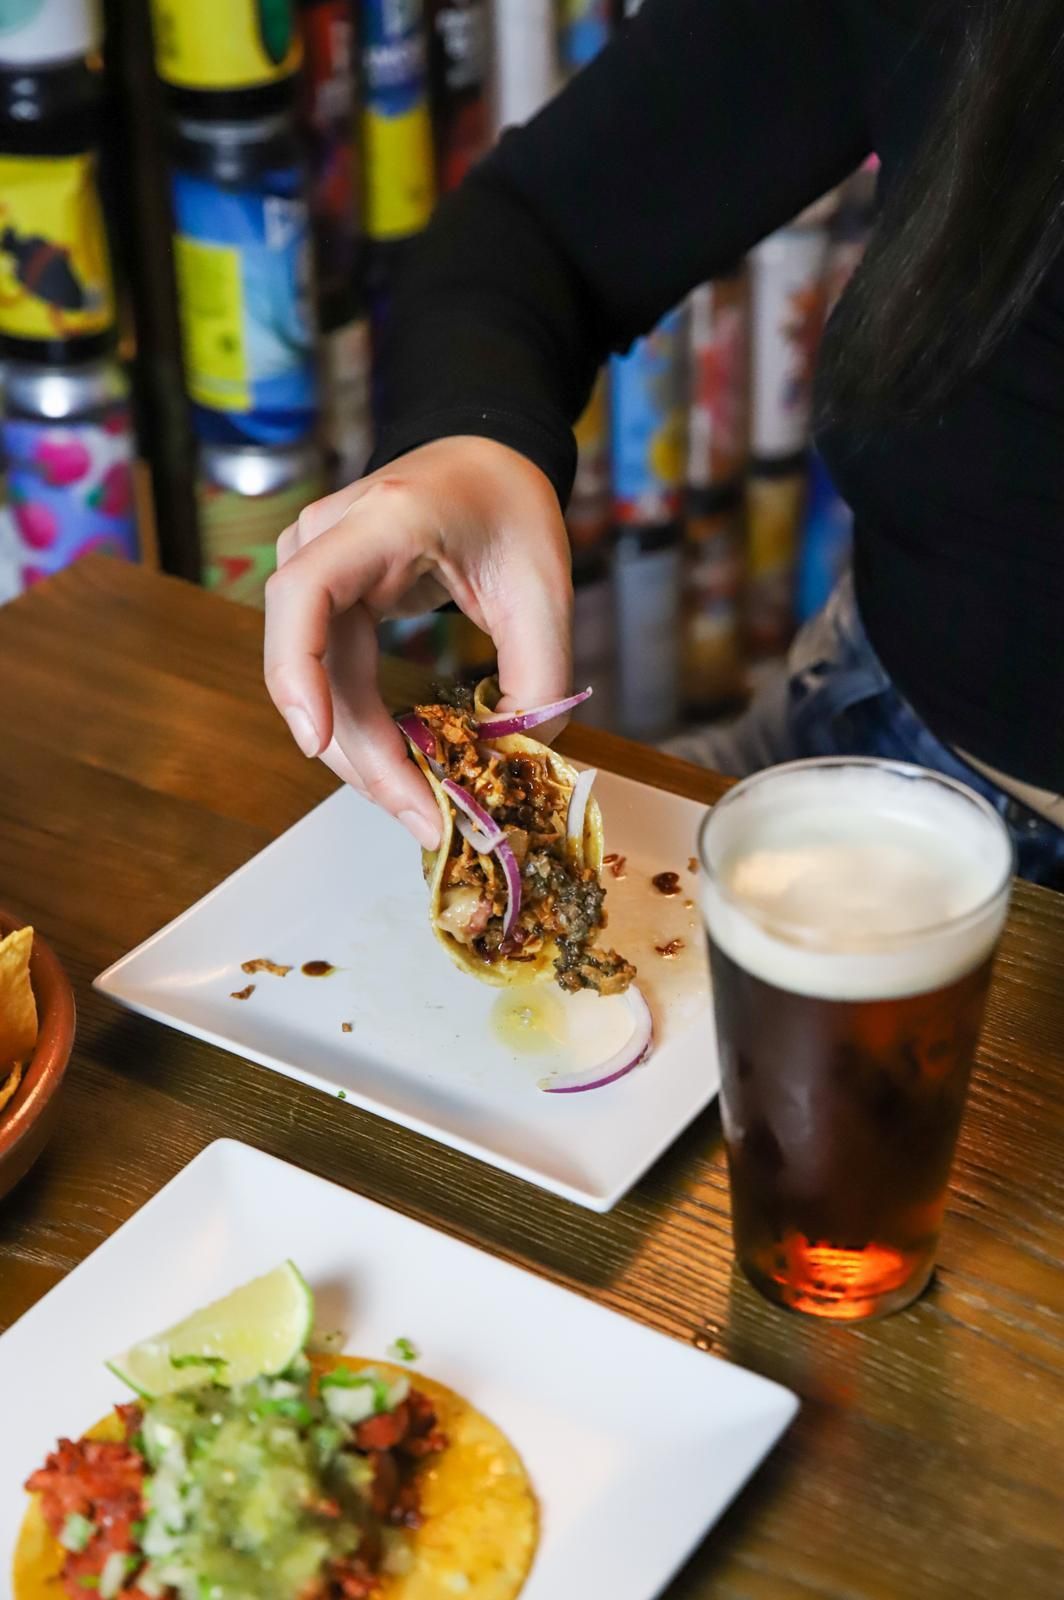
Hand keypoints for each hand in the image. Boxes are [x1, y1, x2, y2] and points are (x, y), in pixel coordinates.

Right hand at [263, 436, 573, 849]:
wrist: (486, 460)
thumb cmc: (511, 510)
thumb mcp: (543, 589)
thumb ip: (539, 676)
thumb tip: (514, 763)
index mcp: (383, 520)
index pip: (304, 592)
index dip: (298, 670)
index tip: (317, 741)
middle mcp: (326, 539)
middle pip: (308, 663)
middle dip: (360, 753)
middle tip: (422, 817)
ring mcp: (313, 567)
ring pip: (313, 683)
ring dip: (360, 755)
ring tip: (421, 809)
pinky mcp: (323, 600)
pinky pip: (328, 677)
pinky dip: (362, 731)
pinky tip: (404, 773)